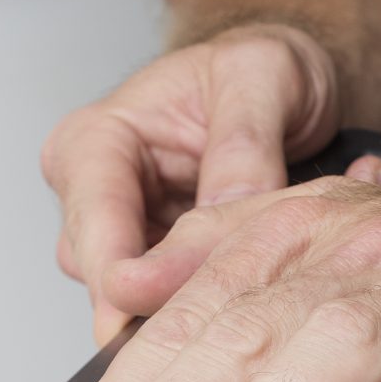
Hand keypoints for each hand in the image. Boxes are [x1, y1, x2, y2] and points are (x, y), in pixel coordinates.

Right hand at [42, 25, 380, 345]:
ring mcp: (125, 236)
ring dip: (203, 300)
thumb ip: (242, 143)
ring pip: (143, 300)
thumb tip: (221, 214)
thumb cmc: (258, 69)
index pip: (94, 222)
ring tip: (269, 275)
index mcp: (95, 139)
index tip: (163, 311)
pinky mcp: (161, 266)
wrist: (286, 85)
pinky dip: (221, 298)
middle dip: (172, 297)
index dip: (124, 279)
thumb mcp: (263, 74)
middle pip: (108, 276)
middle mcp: (95, 193)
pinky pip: (179, 302)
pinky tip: (267, 276)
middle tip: (240, 306)